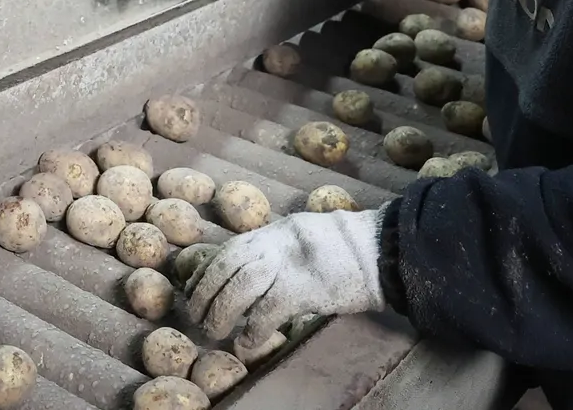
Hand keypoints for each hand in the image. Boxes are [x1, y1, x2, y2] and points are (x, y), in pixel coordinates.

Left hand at [186, 208, 386, 347]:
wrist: (380, 251)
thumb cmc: (343, 251)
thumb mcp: (300, 238)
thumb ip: (272, 250)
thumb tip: (241, 275)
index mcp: (273, 232)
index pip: (227, 250)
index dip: (204, 273)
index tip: (192, 292)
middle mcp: (276, 242)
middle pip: (227, 265)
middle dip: (205, 293)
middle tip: (196, 317)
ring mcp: (290, 262)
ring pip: (241, 285)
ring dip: (222, 311)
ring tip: (215, 332)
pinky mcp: (306, 286)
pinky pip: (269, 309)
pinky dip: (254, 328)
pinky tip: (247, 340)